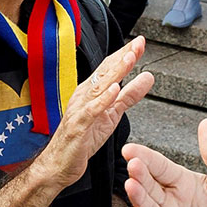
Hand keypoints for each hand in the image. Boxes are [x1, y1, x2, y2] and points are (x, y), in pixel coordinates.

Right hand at [32, 37, 153, 189]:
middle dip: (122, 56)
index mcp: (91, 92)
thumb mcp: (112, 115)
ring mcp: (79, 110)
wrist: (58, 165)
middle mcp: (84, 96)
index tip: (140, 42)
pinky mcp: (77, 127)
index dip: (125, 53)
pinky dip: (102, 100)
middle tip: (138, 44)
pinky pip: (91, 111)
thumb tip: (147, 77)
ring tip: (129, 59)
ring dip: (115, 72)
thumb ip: (129, 96)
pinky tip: (114, 90)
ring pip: (99, 87)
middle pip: (105, 72)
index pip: (109, 68)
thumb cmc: (81, 140)